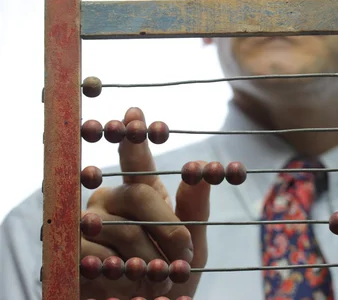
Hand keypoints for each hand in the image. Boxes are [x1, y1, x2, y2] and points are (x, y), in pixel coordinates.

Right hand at [81, 108, 210, 298]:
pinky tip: (131, 281)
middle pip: (139, 195)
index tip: (135, 113)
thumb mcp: (194, 244)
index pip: (136, 159)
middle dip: (169, 227)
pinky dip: (126, 273)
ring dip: (152, 258)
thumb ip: (197, 208)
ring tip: (164, 277)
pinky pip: (102, 255)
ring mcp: (89, 223)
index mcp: (140, 192)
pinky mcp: (73, 251)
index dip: (136, 138)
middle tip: (187, 253)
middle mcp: (110, 200)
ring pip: (125, 229)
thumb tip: (205, 167)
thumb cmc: (171, 273)